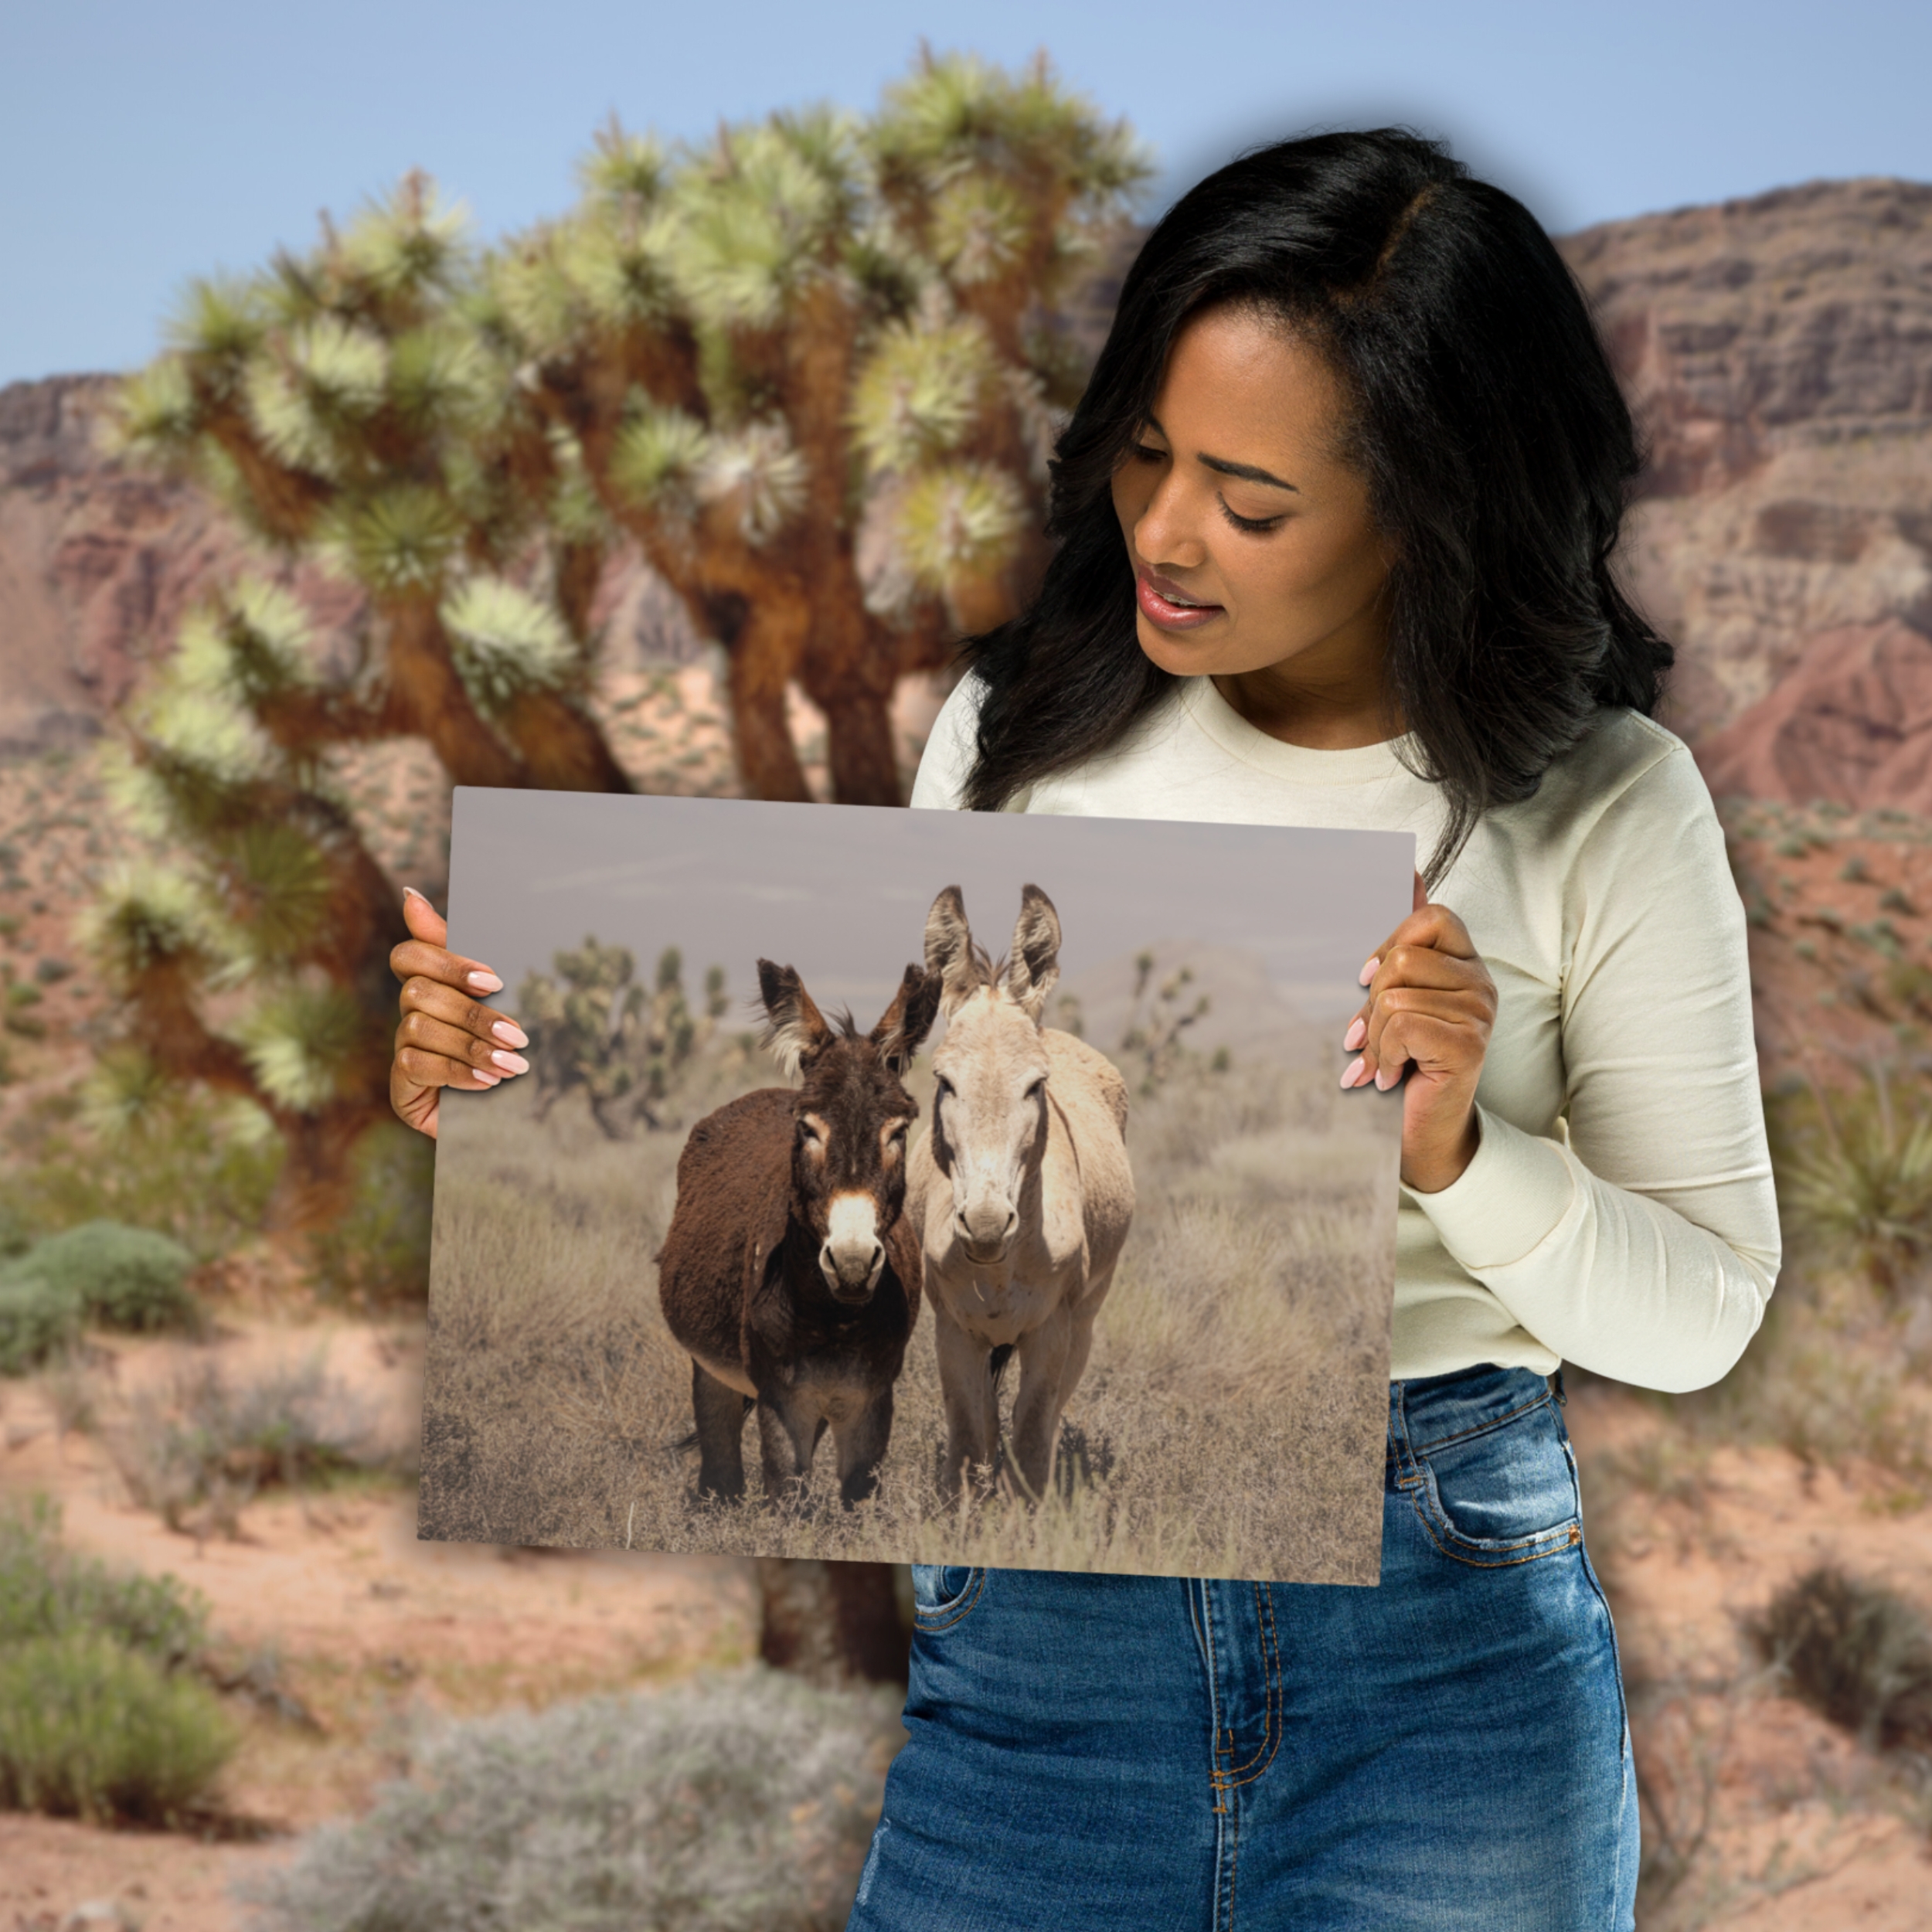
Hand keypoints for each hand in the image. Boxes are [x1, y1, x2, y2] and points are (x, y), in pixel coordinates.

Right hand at [389, 888, 527, 1138]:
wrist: (510, 1116)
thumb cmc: (506, 1047)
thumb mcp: (499, 999)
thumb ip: (464, 949)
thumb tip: (410, 894)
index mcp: (431, 986)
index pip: (409, 956)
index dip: (446, 962)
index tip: (493, 980)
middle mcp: (409, 1014)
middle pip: (419, 993)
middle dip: (473, 1014)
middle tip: (518, 1035)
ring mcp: (401, 1050)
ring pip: (419, 1029)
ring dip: (472, 1047)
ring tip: (513, 1064)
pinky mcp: (400, 1086)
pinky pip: (417, 1065)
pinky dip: (457, 1072)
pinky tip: (489, 1083)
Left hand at [1340, 871, 1496, 1193]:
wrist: (1423, 1128)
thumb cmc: (1405, 1058)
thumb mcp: (1394, 995)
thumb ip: (1402, 939)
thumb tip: (1405, 868)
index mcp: (1465, 963)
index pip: (1430, 916)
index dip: (1388, 942)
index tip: (1366, 979)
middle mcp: (1482, 982)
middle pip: (1403, 959)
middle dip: (1371, 1001)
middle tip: (1368, 1036)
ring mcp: (1480, 1013)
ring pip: (1395, 996)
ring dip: (1375, 1037)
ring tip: (1382, 1060)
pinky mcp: (1469, 1044)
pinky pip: (1403, 1026)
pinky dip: (1383, 1055)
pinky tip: (1390, 1076)